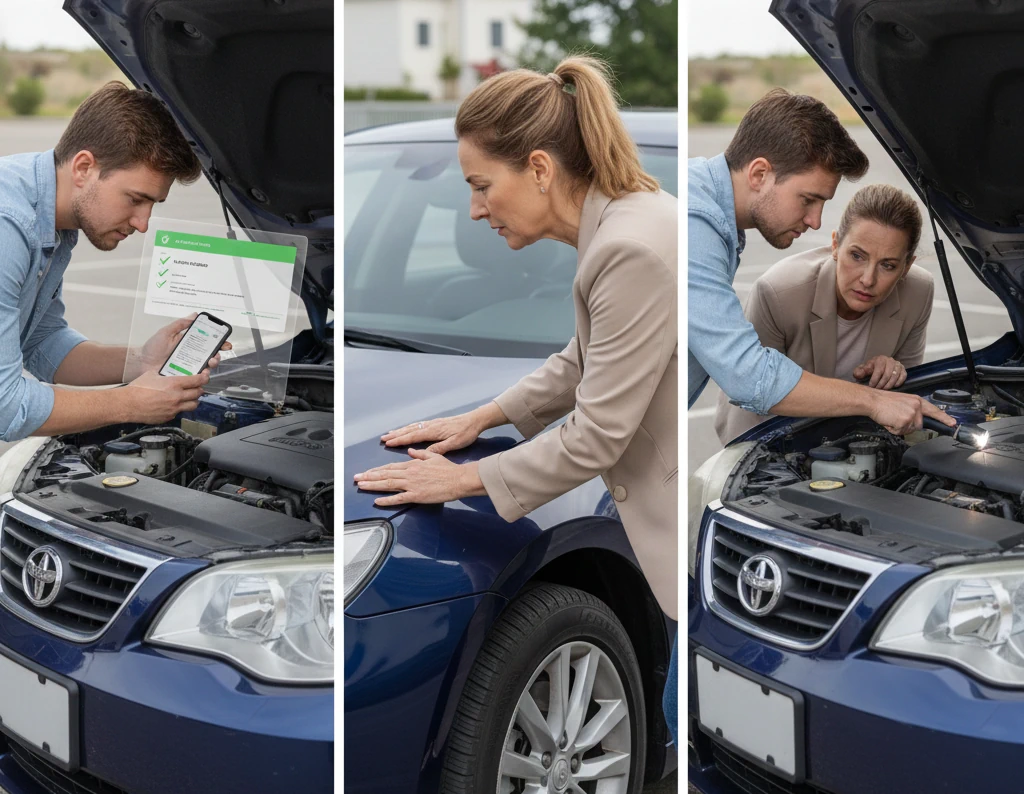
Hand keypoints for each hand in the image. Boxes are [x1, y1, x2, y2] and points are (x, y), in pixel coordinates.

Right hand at [122, 369, 208, 423]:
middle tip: (197, 387)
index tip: (205, 377)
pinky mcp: (169, 417)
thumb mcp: (152, 374)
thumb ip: (163, 373)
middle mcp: (177, 397)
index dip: (204, 378)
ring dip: (194, 400)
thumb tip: (168, 370)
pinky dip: (179, 408)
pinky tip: (173, 405)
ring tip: (189, 397)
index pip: (197, 381)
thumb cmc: (138, 388)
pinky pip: (180, 412)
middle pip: (198, 393)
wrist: (127, 404)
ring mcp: (174, 409)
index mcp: (174, 384)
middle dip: (199, 389)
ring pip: (193, 405)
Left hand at [126, 314, 232, 379]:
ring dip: (211, 365)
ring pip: (207, 368)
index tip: (225, 343)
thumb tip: (193, 316)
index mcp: (190, 344)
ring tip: (208, 364)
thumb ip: (180, 324)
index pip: (208, 342)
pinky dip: (201, 377)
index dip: (219, 342)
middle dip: (218, 355)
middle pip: (212, 355)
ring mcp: (189, 367)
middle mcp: (192, 356)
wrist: (141, 363)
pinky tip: (200, 374)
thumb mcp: (165, 332)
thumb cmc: (152, 348)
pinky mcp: (185, 377)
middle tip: (215, 355)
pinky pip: (197, 378)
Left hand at [354, 450, 482, 506]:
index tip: (367, 472)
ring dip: (373, 485)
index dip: (377, 470)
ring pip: (388, 484)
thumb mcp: (434, 456)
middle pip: (385, 474)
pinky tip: (377, 501)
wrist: (458, 479)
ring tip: (361, 486)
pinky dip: (387, 499)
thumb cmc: (449, 469)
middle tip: (356, 478)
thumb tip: (411, 451)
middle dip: (369, 476)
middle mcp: (409, 473)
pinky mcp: (416, 495)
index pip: (391, 466)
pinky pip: (398, 498)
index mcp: (413, 464)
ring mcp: (412, 484)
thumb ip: (420, 454)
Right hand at [380, 411, 483, 453]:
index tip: (388, 443)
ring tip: (389, 434)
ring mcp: (432, 423)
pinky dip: (409, 427)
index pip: (413, 436)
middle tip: (383, 439)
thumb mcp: (455, 443)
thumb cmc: (466, 433)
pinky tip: (406, 429)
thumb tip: (425, 452)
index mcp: (433, 431)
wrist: (474, 420)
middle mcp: (430, 425)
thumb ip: (440, 447)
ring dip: (400, 431)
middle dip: (395, 435)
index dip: (400, 440)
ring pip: (412, 427)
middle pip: (409, 430)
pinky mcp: (435, 423)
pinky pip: (418, 425)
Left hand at [854, 355, 905, 389]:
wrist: (878, 367)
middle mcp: (890, 360)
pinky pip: (903, 377)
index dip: (875, 380)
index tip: (871, 386)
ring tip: (883, 390)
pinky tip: (893, 387)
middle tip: (877, 389)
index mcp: (880, 359)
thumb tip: (858, 375)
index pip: (879, 370)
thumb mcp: (863, 370)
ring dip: (889, 385)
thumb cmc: (870, 369)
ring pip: (895, 376)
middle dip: (881, 384)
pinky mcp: (903, 369)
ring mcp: (898, 364)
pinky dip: (898, 383)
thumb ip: (859, 372)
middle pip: (887, 374)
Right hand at [868, 390, 954, 434]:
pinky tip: (889, 421)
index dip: (944, 418)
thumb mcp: (903, 401)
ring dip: (899, 427)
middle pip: (919, 425)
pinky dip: (893, 429)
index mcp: (917, 400)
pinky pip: (901, 432)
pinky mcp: (905, 421)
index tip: (952, 423)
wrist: (873, 400)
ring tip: (891, 418)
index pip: (934, 411)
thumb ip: (913, 409)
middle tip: (896, 418)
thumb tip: (917, 421)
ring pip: (910, 430)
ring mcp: (912, 414)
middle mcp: (917, 407)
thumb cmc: (883, 401)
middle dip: (908, 425)